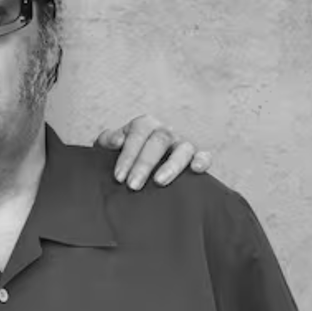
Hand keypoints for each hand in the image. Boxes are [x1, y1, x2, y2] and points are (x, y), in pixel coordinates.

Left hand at [94, 115, 212, 189]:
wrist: (136, 166)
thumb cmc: (120, 157)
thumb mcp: (108, 147)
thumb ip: (106, 141)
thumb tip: (116, 141)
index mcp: (143, 124)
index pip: (136, 135)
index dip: (127, 156)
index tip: (118, 177)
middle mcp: (165, 130)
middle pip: (158, 142)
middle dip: (144, 164)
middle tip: (132, 186)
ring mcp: (182, 142)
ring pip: (182, 148)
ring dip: (171, 165)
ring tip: (159, 182)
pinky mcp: (197, 155)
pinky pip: (205, 155)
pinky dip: (202, 160)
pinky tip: (196, 170)